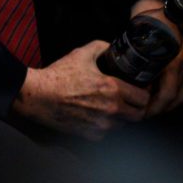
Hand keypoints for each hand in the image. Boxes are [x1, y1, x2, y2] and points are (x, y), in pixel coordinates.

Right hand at [11, 40, 149, 140]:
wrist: (37, 96)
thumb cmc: (58, 75)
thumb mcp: (81, 54)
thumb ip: (101, 47)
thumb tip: (111, 47)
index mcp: (113, 89)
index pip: (144, 98)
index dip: (144, 92)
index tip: (140, 88)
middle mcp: (111, 110)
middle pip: (138, 116)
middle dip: (137, 107)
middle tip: (129, 99)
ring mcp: (101, 126)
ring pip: (123, 125)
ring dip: (121, 117)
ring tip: (111, 106)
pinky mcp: (89, 135)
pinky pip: (106, 133)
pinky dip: (104, 126)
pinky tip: (96, 115)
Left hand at [127, 0, 182, 117]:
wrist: (157, 8)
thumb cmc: (143, 23)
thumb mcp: (135, 43)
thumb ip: (134, 64)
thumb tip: (124, 86)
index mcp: (171, 59)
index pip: (167, 93)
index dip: (153, 107)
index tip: (140, 112)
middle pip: (176, 97)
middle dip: (159, 109)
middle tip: (143, 114)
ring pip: (182, 94)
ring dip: (167, 105)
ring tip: (150, 108)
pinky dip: (173, 96)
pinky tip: (160, 98)